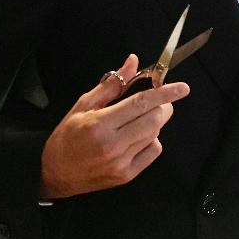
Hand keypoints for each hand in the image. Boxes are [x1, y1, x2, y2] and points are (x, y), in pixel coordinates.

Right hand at [39, 54, 187, 199]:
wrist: (55, 174)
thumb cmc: (67, 136)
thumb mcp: (84, 105)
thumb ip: (112, 84)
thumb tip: (133, 62)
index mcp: (100, 124)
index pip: (140, 104)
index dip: (165, 94)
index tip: (182, 88)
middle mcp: (113, 145)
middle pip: (154, 120)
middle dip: (162, 106)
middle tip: (155, 101)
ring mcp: (122, 163)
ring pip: (155, 134)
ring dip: (154, 122)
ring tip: (137, 119)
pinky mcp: (127, 175)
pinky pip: (153, 152)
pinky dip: (152, 140)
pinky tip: (136, 137)